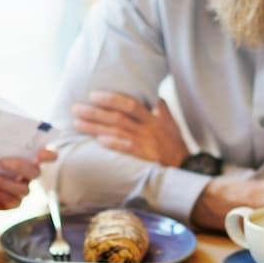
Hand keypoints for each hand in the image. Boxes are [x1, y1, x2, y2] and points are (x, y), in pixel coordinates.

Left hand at [0, 148, 56, 208]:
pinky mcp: (12, 203)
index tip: (41, 153)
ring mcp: (21, 190)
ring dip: (5, 182)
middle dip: (20, 166)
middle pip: (35, 172)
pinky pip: (12, 200)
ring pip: (24, 189)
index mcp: (26, 157)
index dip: (48, 155)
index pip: (46, 156)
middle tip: (1, 161)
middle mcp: (27, 175)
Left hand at [71, 91, 188, 166]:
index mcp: (152, 119)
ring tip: (77, 124)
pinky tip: (99, 140)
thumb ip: (162, 110)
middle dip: (95, 112)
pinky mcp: (145, 157)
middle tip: (76, 108)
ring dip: (96, 128)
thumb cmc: (176, 145)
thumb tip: (156, 98)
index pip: (130, 104)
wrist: (187, 167)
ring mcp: (146, 144)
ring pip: (117, 132)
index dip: (111, 99)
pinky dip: (114, 144)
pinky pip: (127, 149)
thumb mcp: (172, 124)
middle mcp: (147, 129)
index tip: (93, 95)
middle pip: (118, 118)